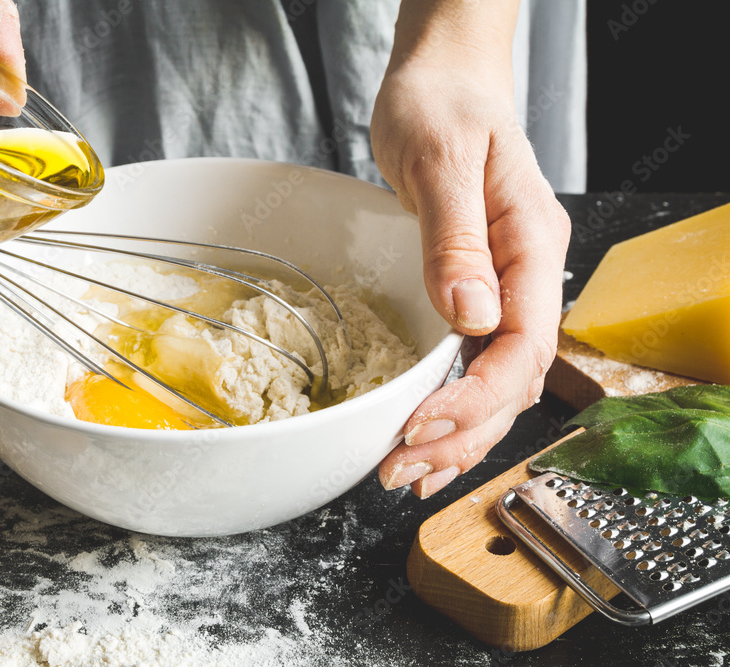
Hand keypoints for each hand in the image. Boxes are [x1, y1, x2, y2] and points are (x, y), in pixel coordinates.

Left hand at [370, 2, 570, 497]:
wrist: (439, 81)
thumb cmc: (442, 105)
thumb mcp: (442, 161)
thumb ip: (458, 241)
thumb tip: (471, 318)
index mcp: (531, 245)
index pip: (522, 345)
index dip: (477, 396)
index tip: (424, 425)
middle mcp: (524, 275)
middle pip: (511, 380)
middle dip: (460, 433)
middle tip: (400, 470)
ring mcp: (501, 287)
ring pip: (495, 383)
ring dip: (456, 435)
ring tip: (406, 474)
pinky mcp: (471, 290)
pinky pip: (472, 364)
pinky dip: (450, 409)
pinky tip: (424, 439)